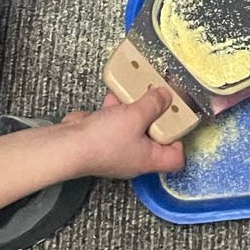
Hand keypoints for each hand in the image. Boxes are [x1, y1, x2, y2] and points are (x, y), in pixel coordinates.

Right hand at [65, 90, 184, 178]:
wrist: (68, 146)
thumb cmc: (103, 140)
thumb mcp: (136, 116)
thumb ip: (153, 105)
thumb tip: (166, 97)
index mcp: (149, 160)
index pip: (175, 159)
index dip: (180, 140)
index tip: (179, 118)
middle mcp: (134, 159)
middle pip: (154, 138)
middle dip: (156, 115)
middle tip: (159, 97)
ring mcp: (117, 150)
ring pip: (133, 127)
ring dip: (134, 108)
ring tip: (136, 90)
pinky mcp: (101, 141)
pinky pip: (115, 123)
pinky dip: (116, 109)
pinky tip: (113, 95)